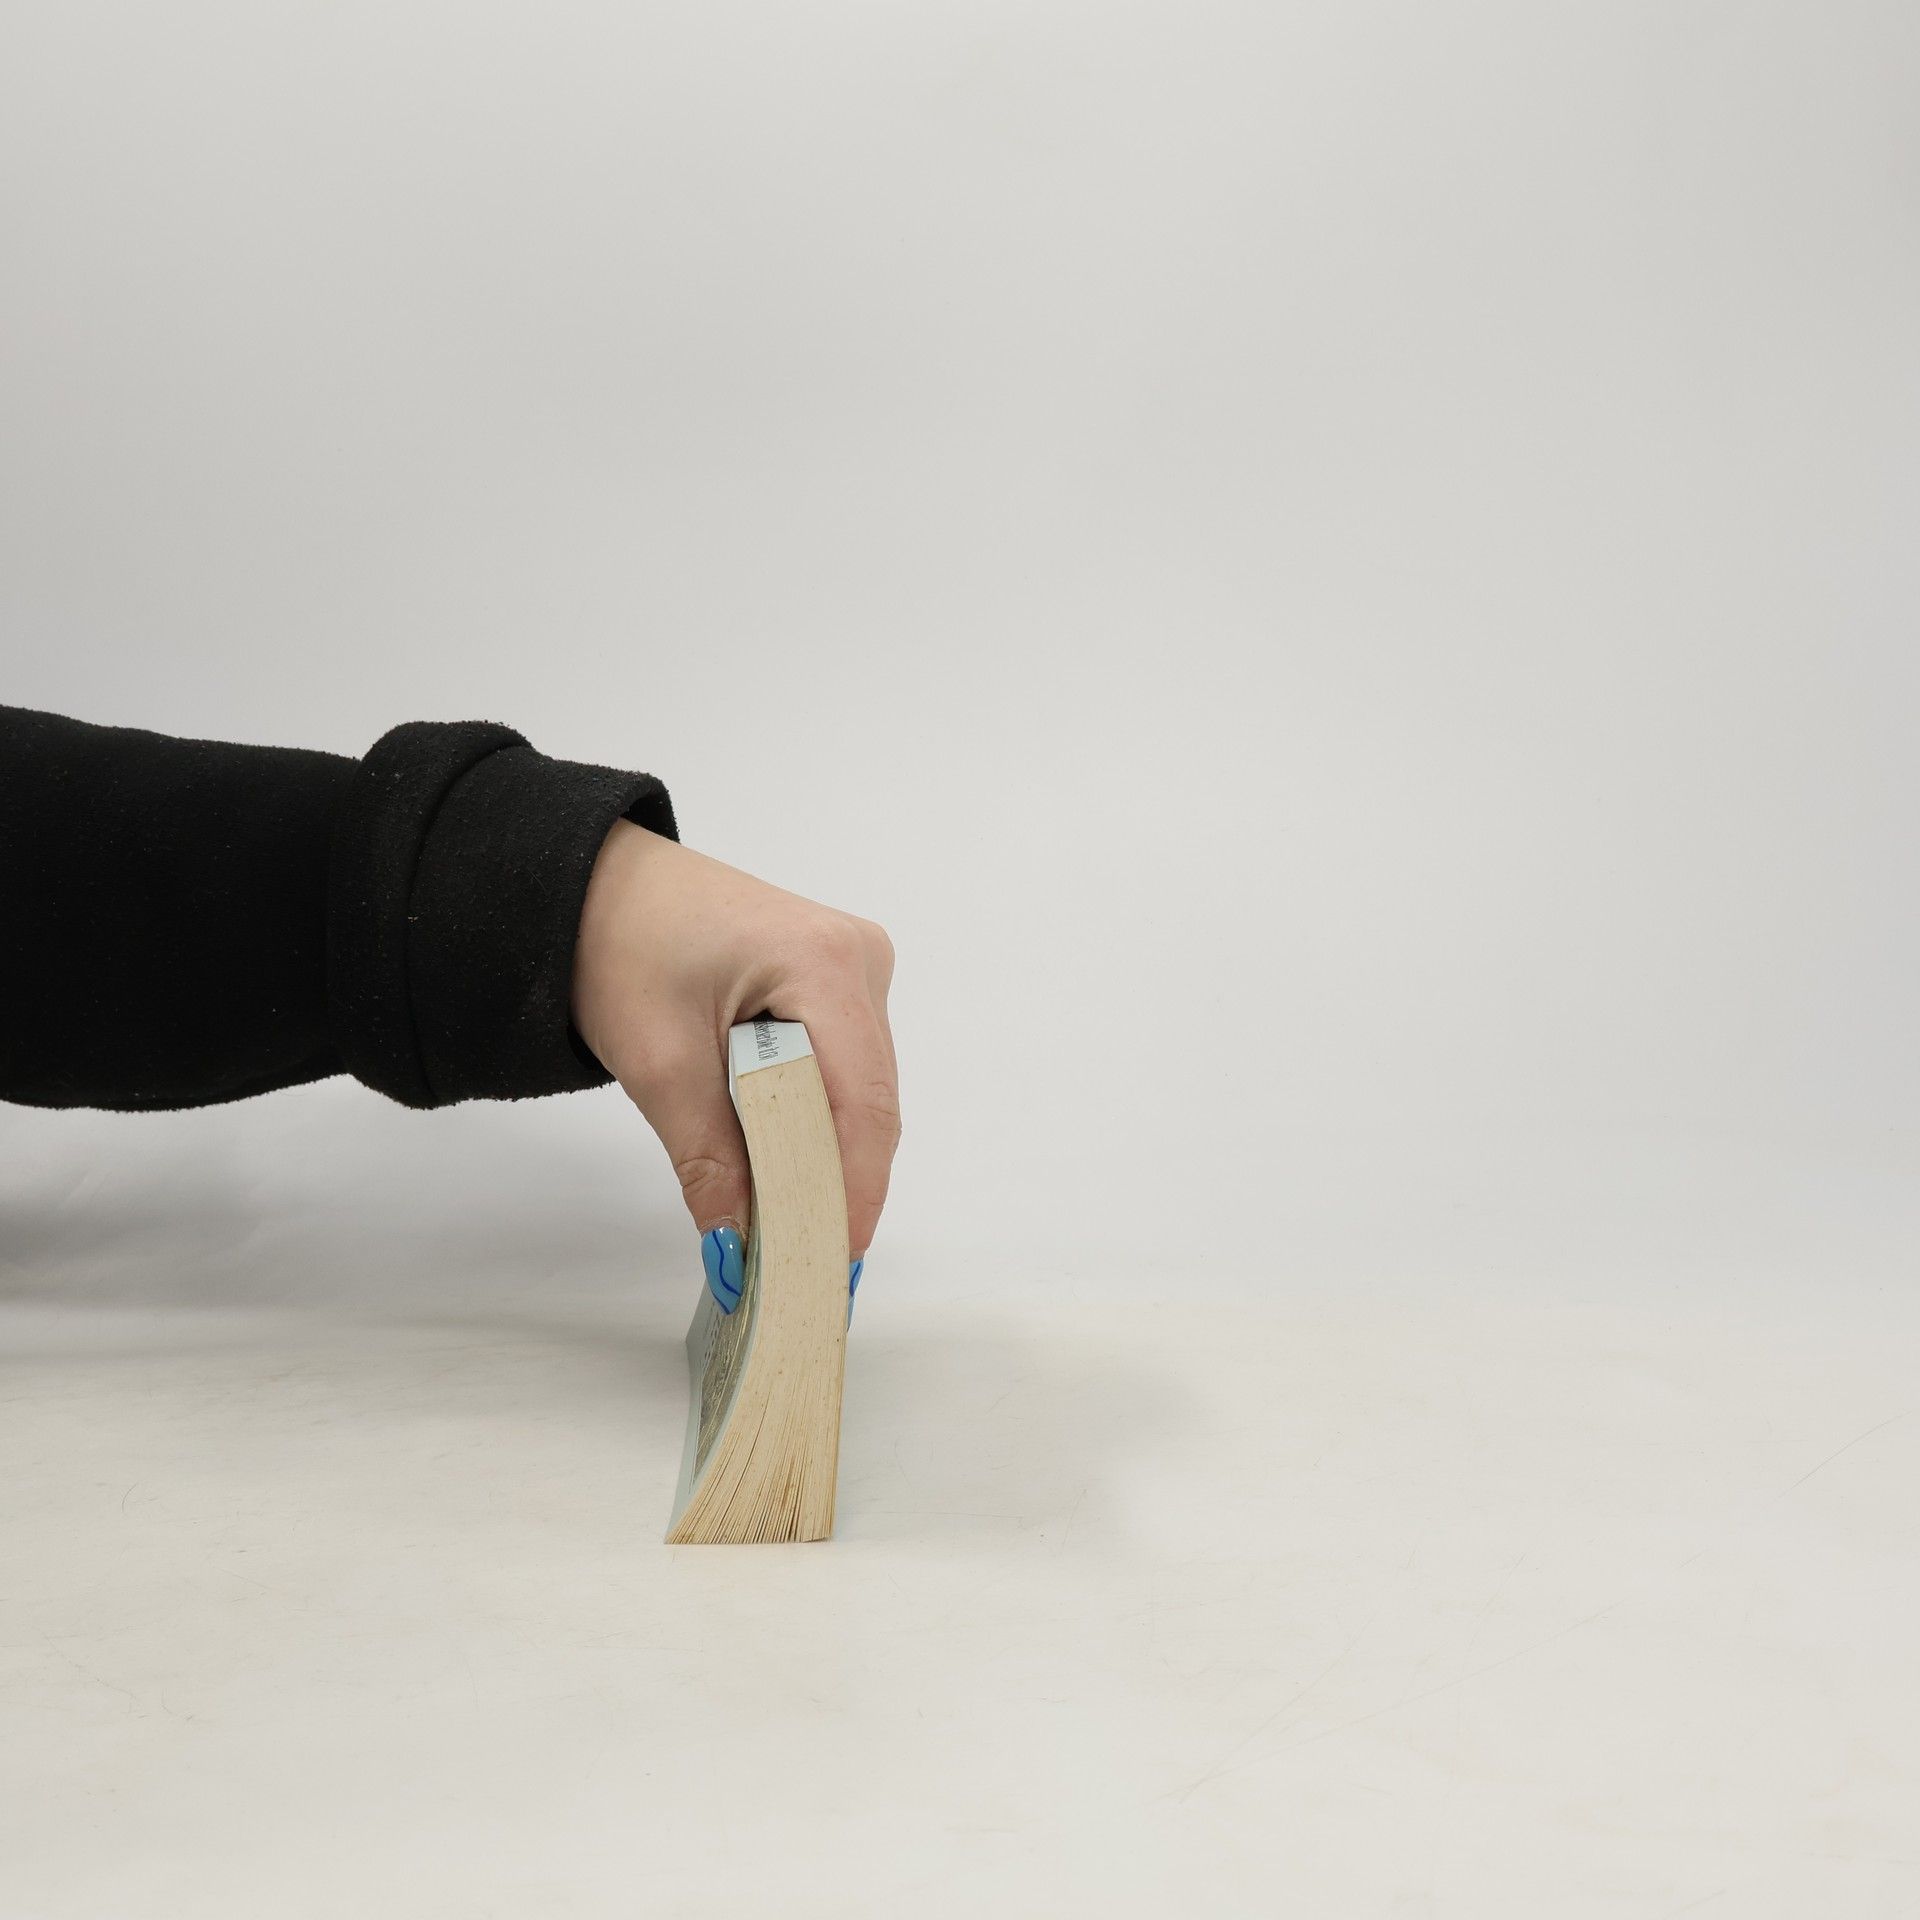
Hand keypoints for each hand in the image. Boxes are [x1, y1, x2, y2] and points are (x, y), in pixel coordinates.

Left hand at [570, 819, 899, 1309]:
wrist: (595, 886)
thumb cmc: (619, 943)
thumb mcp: (657, 1061)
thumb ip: (706, 1157)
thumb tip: (738, 1243)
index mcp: (824, 961)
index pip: (861, 1101)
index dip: (852, 1190)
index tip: (831, 1261)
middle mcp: (860, 959)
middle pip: (869, 1100)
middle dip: (836, 1184)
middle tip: (805, 1263)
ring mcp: (855, 968)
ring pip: (858, 1092)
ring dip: (824, 1157)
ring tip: (792, 1230)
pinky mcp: (836, 984)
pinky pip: (841, 1072)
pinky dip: (813, 1124)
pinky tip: (785, 1171)